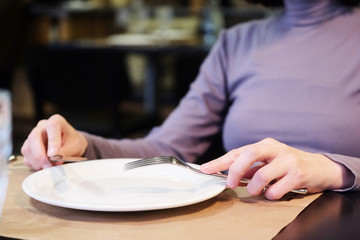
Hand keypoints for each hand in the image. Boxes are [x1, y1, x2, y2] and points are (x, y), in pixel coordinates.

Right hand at [21, 114, 87, 169]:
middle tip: (48, 165)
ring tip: (49, 167)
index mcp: (57, 121)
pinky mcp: (29, 146)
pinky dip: (34, 164)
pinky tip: (44, 165)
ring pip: (27, 148)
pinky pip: (26, 156)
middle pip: (34, 137)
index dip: (52, 141)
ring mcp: (34, 135)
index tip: (54, 154)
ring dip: (37, 161)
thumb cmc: (73, 142)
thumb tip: (53, 159)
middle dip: (40, 155)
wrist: (70, 145)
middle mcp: (42, 126)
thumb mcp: (75, 146)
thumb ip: (64, 152)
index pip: (52, 126)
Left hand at [201, 138, 353, 199]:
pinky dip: (270, 194)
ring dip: (254, 188)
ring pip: (262, 175)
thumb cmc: (288, 165)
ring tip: (256, 190)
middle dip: (235, 171)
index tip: (205, 169)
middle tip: (230, 184)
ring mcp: (288, 160)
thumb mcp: (268, 161)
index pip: (238, 151)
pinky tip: (273, 192)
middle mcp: (275, 149)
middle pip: (249, 154)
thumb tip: (227, 173)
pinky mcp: (298, 174)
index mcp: (265, 145)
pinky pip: (276, 189)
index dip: (220, 161)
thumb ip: (249, 167)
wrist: (320, 168)